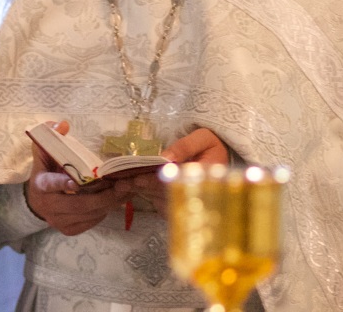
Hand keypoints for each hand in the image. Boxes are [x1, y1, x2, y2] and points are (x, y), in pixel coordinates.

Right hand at [25, 120, 133, 235]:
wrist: (39, 199)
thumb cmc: (47, 170)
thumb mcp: (45, 152)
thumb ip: (52, 137)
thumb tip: (62, 124)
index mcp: (41, 184)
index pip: (50, 185)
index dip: (62, 184)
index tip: (76, 182)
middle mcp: (48, 206)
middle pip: (77, 204)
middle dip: (102, 195)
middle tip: (122, 184)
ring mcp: (58, 221)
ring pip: (88, 214)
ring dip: (109, 203)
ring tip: (128, 190)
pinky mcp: (69, 230)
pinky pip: (91, 222)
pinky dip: (106, 210)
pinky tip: (119, 199)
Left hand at [113, 127, 228, 216]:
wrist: (220, 157)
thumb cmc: (212, 145)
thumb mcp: (203, 138)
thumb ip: (186, 146)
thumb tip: (165, 158)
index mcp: (203, 177)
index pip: (175, 182)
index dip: (155, 181)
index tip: (138, 177)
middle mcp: (195, 194)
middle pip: (165, 193)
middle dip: (143, 187)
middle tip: (122, 183)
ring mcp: (189, 201)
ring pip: (161, 200)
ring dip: (142, 193)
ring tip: (122, 185)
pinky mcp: (182, 204)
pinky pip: (162, 204)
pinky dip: (148, 196)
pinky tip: (134, 189)